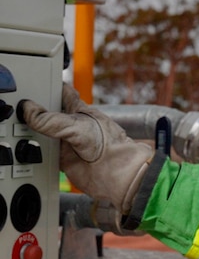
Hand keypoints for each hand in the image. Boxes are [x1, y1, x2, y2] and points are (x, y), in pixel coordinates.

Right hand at [19, 84, 153, 214]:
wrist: (118, 174)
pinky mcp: (64, 159)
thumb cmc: (111, 145)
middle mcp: (73, 125)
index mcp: (80, 110)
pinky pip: (45, 153)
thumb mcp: (78, 126)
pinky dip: (36, 152)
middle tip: (20, 109)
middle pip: (50, 113)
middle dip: (37, 111)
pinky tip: (30, 150)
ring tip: (20, 129)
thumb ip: (52, 120)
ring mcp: (68, 142)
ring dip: (35, 133)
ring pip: (45, 133)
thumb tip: (29, 110)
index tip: (36, 84)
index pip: (63, 92)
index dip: (50, 86)